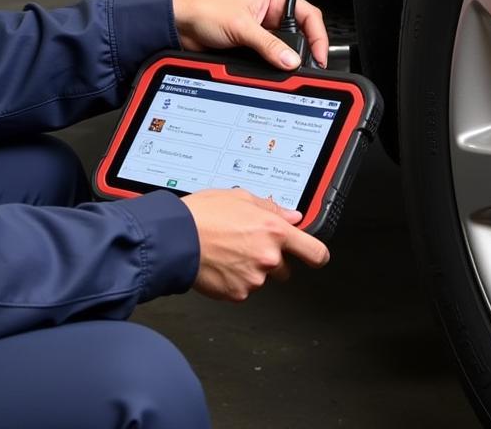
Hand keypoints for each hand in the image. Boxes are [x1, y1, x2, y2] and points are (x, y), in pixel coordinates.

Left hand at [171, 0, 327, 68]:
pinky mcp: (253, 44)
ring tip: (289, 68)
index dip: (318, 36)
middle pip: (300, 33)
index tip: (319, 55)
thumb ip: (268, 45)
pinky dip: (275, 63)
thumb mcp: (241, 28)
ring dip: (287, 57)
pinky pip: (272, 56)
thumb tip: (291, 60)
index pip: (308, 15)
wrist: (181, 26)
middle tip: (305, 66)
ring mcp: (261, 29)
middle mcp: (269, 12)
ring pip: (286, 46)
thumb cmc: (205, 11)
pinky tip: (275, 69)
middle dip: (303, 49)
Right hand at [181, 188, 329, 300]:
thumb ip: (270, 207)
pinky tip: (219, 264)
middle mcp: (269, 257)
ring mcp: (254, 279)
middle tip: (245, 246)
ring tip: (225, 252)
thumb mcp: (238, 197)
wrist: (174, 237)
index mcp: (274, 231)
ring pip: (261, 279)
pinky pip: (243, 289)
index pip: (315, 252)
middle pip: (285, 269)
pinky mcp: (238, 294)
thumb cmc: (202, 214)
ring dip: (249, 269)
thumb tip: (292, 216)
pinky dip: (233, 280)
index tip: (313, 255)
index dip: (316, 255)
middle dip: (270, 260)